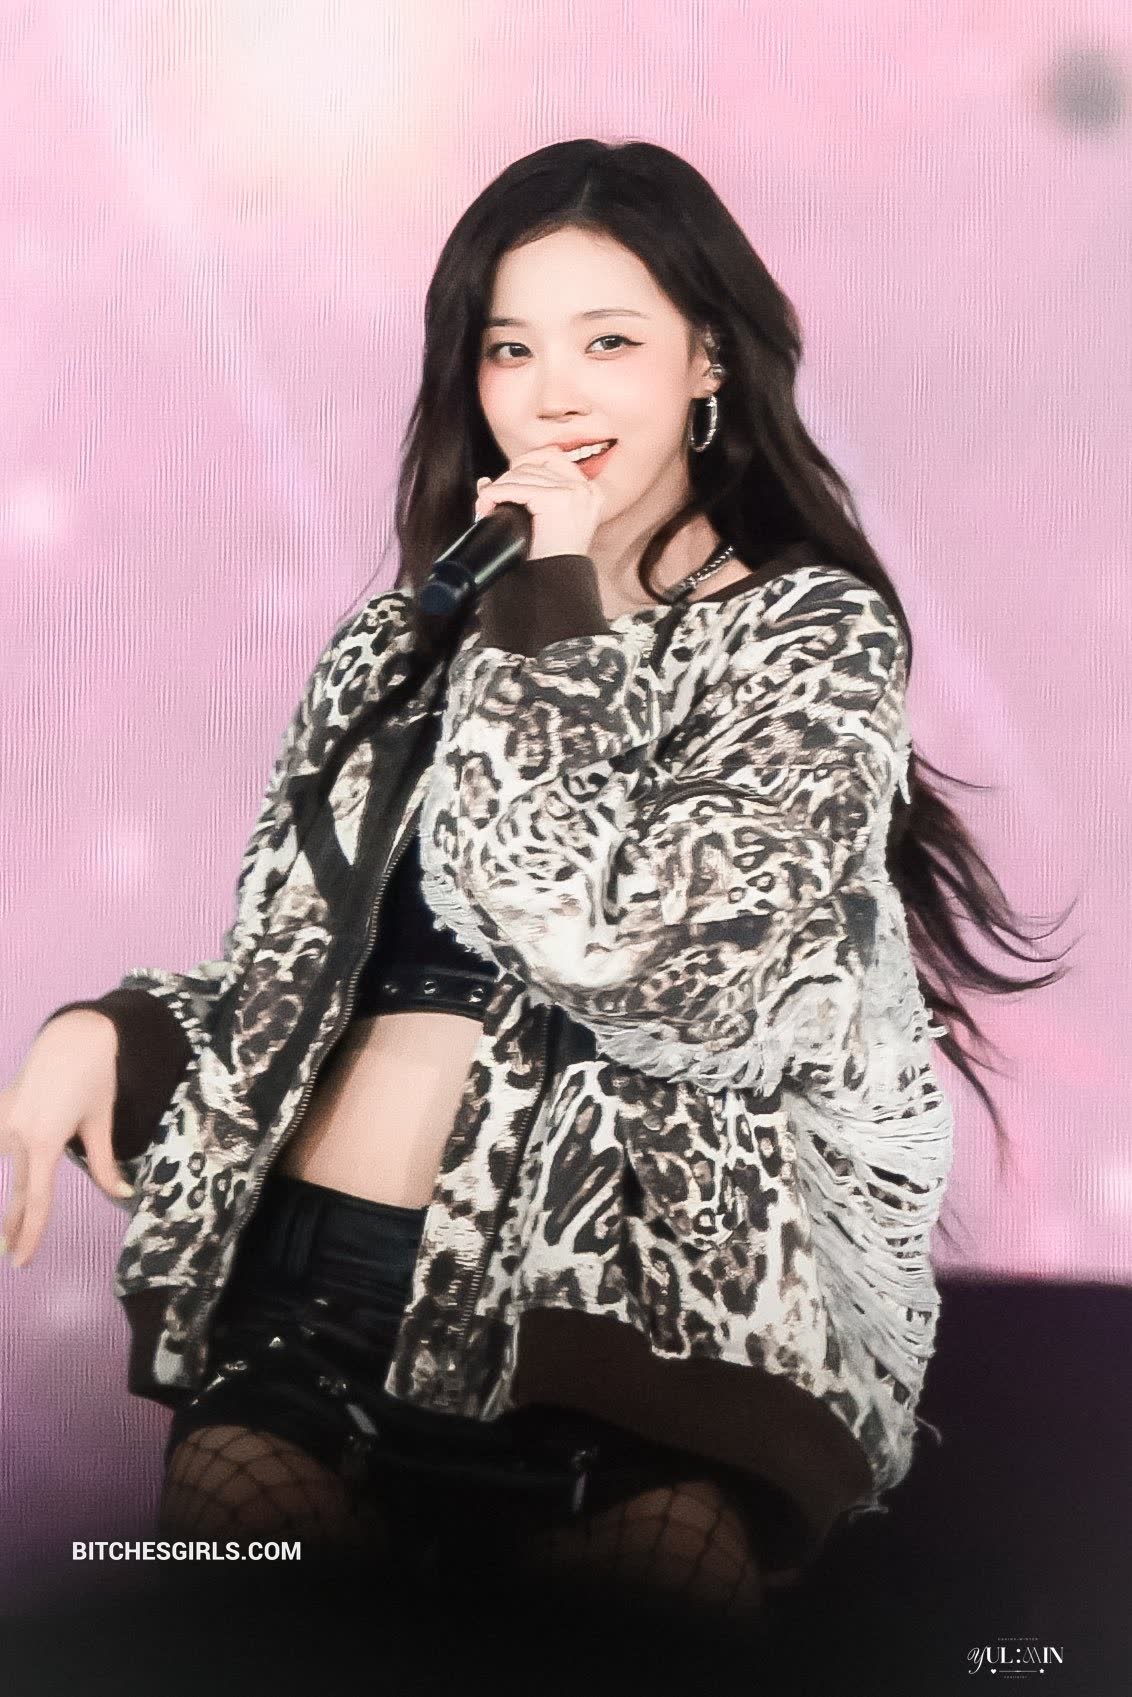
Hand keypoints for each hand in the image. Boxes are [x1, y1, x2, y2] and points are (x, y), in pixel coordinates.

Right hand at [0, 1013, 127, 1268]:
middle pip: (18, 1191)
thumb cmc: (96, 1078)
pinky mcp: (2, 1109)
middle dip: (15, 1226)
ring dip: (15, 1192)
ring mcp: (6, 1121)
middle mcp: (19, 1135)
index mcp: (45, 1141)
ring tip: (11, 1226)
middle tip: (12, 1257)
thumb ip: (105, 1164)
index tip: (22, 1259)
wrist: (74, 1036)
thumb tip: (123, 1193)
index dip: (31, 1232)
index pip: (37, 1199)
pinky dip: (13, 1157)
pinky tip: (22, 1166)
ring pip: (13, 1166)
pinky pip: (5, 1143)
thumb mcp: (102, 1123)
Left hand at [473, 446, 605, 561]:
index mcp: (589, 492)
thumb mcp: (544, 524)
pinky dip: (496, 494)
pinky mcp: (557, 500)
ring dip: (498, 487)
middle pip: (535, 463)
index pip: (553, 456)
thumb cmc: (552, 561)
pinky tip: (488, 504)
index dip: (524, 463)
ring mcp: (574, 493)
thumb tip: (484, 482)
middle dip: (507, 478)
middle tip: (490, 499)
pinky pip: (517, 488)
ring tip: (486, 506)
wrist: (558, 585)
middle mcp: (585, 489)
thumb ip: (522, 498)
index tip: (507, 480)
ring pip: (523, 474)